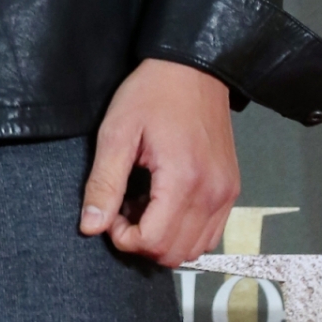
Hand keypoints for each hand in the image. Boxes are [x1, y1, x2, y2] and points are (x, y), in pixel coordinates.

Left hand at [79, 58, 239, 266]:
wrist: (193, 68)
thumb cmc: (153, 93)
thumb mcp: (117, 132)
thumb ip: (104, 183)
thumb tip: (91, 226)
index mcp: (183, 179)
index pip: (154, 242)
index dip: (125, 238)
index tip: (112, 214)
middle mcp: (212, 193)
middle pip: (175, 253)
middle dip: (143, 242)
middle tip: (124, 210)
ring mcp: (226, 193)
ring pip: (196, 249)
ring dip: (164, 238)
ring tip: (143, 205)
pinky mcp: (231, 189)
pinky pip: (211, 232)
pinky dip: (185, 230)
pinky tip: (165, 202)